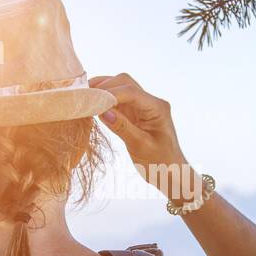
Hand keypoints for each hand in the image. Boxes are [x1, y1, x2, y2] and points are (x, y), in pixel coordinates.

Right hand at [90, 74, 198, 203]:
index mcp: (157, 107)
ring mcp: (142, 106)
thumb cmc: (161, 163)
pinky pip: (118, 100)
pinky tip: (92, 106)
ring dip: (102, 91)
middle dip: (104, 87)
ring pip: (120, 88)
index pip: (131, 91)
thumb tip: (102, 111)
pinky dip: (104, 101)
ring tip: (84, 99)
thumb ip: (122, 127)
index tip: (91, 100)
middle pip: (125, 82)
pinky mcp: (134, 113)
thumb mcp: (141, 147)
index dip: (109, 92)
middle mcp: (150, 102)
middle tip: (84, 98)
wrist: (171, 172)